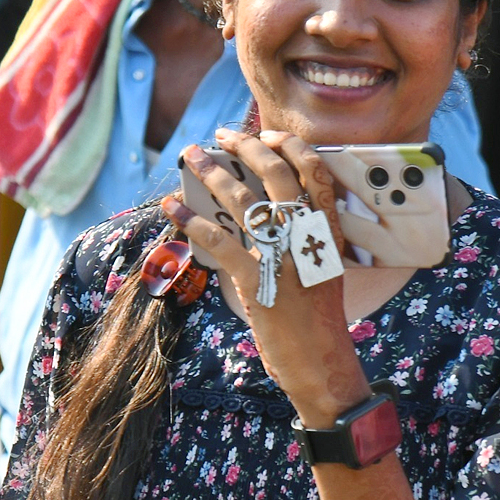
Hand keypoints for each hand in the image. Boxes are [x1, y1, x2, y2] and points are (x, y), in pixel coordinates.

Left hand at [162, 129, 370, 423]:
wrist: (322, 367)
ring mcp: (282, 259)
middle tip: (222, 135)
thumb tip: (267, 212)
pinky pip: (219, 242)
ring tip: (190, 156)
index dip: (290, 146)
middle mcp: (307, 239)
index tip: (266, 133)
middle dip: (246, 146)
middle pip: (277, 175)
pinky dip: (192, 220)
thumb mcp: (322, 272)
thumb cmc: (319, 321)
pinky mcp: (257, 283)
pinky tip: (173, 208)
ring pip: (245, 201)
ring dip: (212, 173)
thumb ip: (303, 240)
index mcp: (327, 233)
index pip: (316, 174)